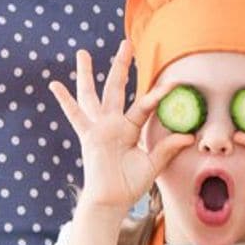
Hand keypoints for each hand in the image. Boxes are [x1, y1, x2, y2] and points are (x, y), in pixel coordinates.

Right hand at [48, 42, 192, 215]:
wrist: (112, 201)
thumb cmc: (130, 184)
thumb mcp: (153, 164)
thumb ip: (167, 148)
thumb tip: (189, 135)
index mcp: (129, 128)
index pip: (145, 105)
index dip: (159, 94)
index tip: (175, 83)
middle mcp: (112, 123)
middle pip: (116, 87)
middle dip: (120, 65)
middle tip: (126, 44)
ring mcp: (98, 128)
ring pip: (92, 94)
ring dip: (87, 73)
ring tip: (82, 52)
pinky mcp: (88, 135)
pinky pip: (75, 115)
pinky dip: (64, 100)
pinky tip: (55, 84)